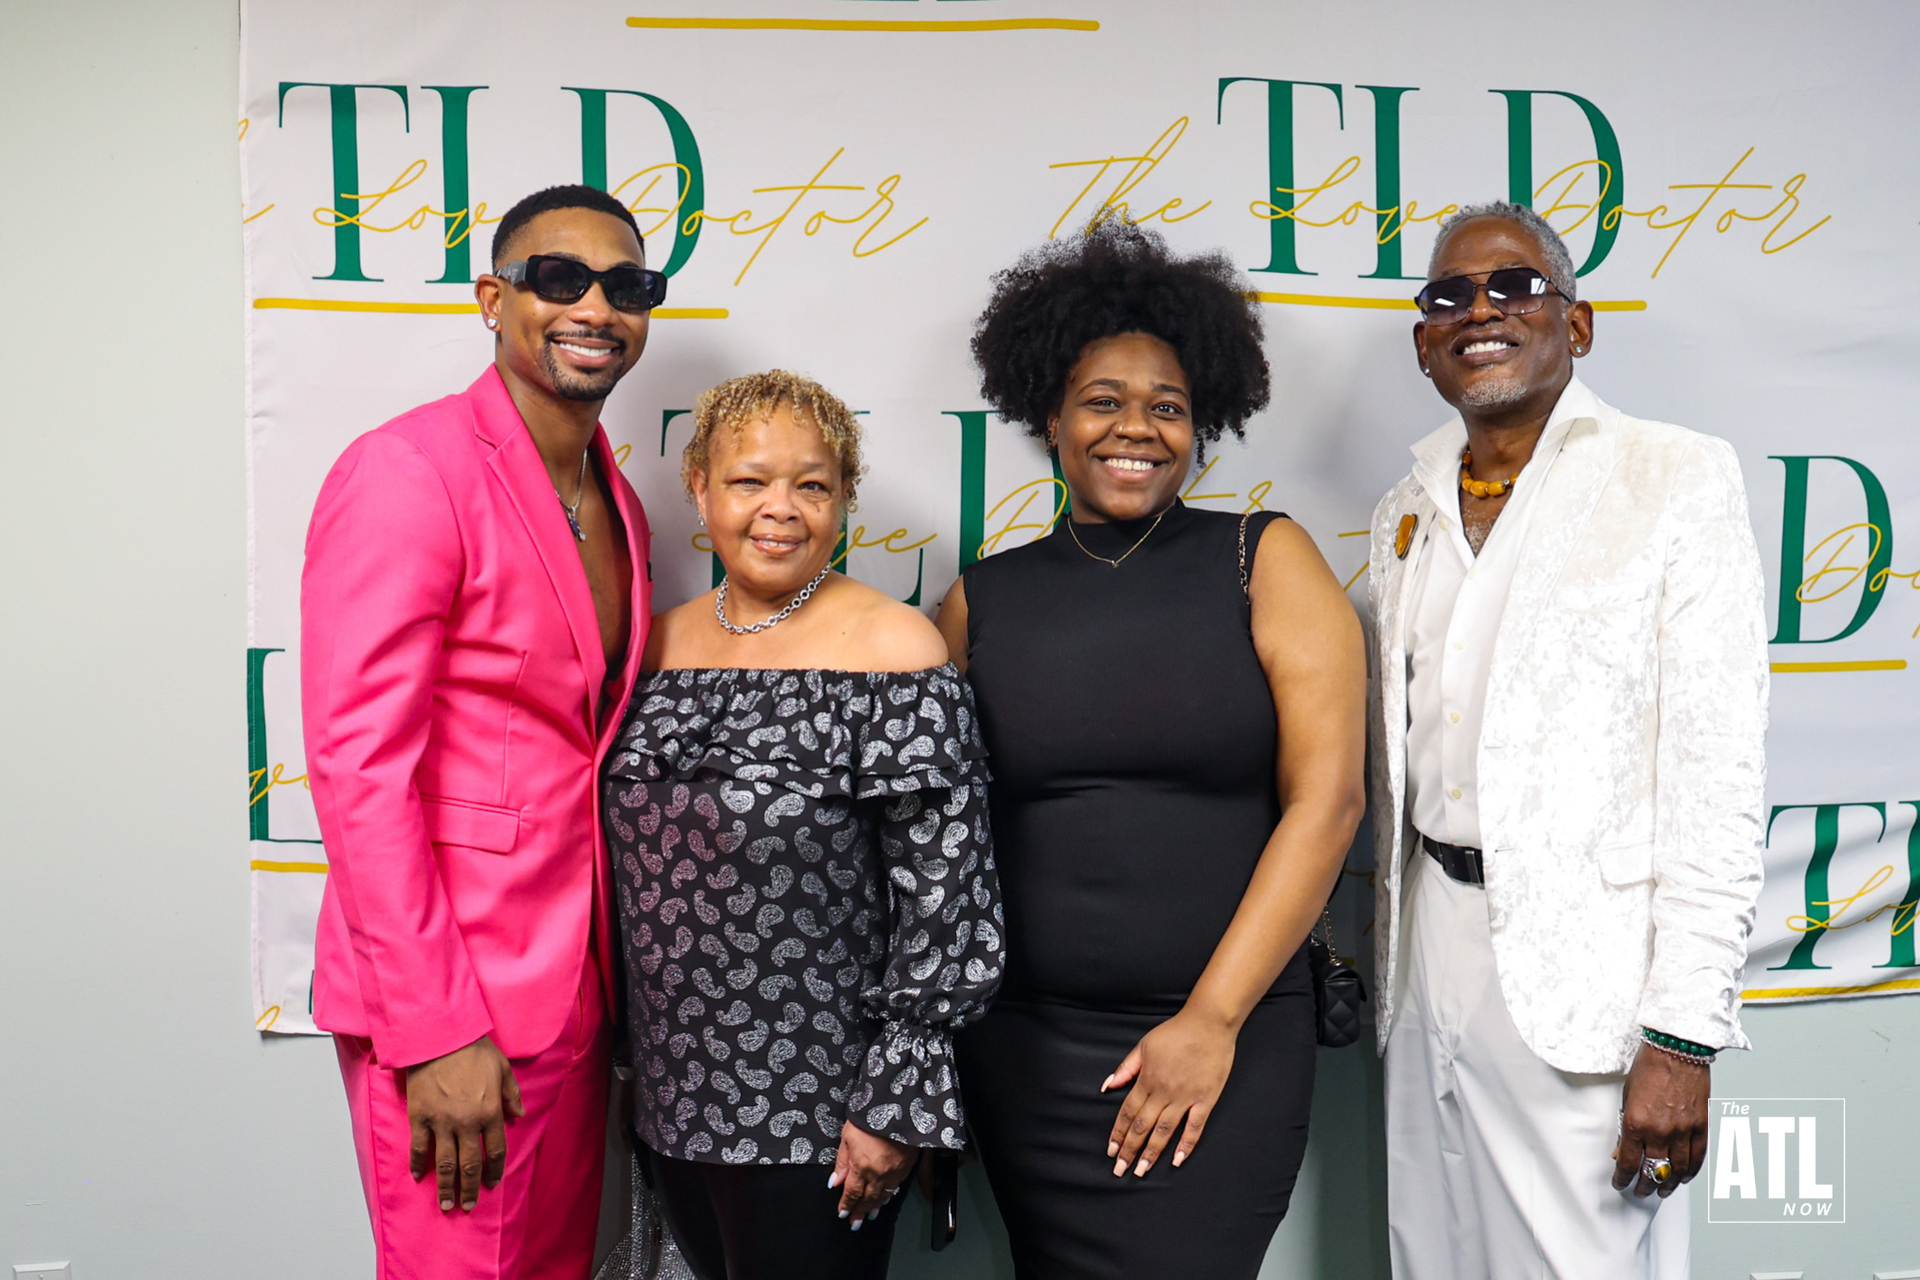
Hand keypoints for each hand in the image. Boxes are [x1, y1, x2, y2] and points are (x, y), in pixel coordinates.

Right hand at [406, 1036, 524, 1212]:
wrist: (440, 1037)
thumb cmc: (474, 1049)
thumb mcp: (502, 1068)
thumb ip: (512, 1094)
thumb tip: (519, 1114)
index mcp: (491, 1111)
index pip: (495, 1151)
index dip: (493, 1171)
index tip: (492, 1184)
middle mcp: (468, 1123)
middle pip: (470, 1164)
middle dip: (470, 1188)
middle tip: (468, 1205)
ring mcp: (442, 1122)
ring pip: (445, 1163)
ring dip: (446, 1187)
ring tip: (447, 1205)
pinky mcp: (420, 1117)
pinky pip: (419, 1148)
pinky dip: (418, 1165)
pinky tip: (419, 1177)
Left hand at [830, 1121, 916, 1229]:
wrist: (898, 1107)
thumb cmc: (869, 1118)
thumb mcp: (847, 1137)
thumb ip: (842, 1162)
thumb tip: (836, 1181)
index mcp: (861, 1166)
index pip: (851, 1193)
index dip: (846, 1205)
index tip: (843, 1213)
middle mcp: (878, 1173)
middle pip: (867, 1199)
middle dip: (860, 1212)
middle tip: (855, 1223)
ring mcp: (894, 1171)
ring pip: (883, 1196)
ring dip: (875, 1207)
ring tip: (869, 1216)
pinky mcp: (906, 1166)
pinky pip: (896, 1187)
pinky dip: (889, 1195)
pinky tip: (885, 1199)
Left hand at [1104, 1009, 1236, 1176]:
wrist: (1209, 1023)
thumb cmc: (1175, 1032)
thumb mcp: (1144, 1045)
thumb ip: (1126, 1068)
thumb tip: (1107, 1086)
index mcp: (1147, 1080)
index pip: (1128, 1113)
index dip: (1118, 1134)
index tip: (1111, 1151)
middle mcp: (1164, 1092)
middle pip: (1142, 1126)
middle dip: (1130, 1150)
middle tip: (1120, 1170)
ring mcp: (1185, 1098)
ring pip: (1164, 1131)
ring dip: (1151, 1153)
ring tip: (1141, 1171)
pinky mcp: (1206, 1099)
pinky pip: (1194, 1127)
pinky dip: (1186, 1145)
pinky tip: (1177, 1160)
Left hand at [1611, 1043, 1709, 1198]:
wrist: (1677, 1049)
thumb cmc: (1649, 1067)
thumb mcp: (1627, 1096)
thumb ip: (1625, 1126)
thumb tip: (1620, 1150)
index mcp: (1636, 1123)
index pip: (1628, 1162)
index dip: (1623, 1177)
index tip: (1619, 1182)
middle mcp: (1660, 1131)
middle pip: (1652, 1171)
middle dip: (1644, 1186)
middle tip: (1640, 1192)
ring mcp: (1683, 1130)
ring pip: (1677, 1170)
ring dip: (1668, 1184)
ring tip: (1661, 1191)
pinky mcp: (1702, 1126)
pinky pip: (1698, 1158)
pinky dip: (1690, 1172)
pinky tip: (1683, 1178)